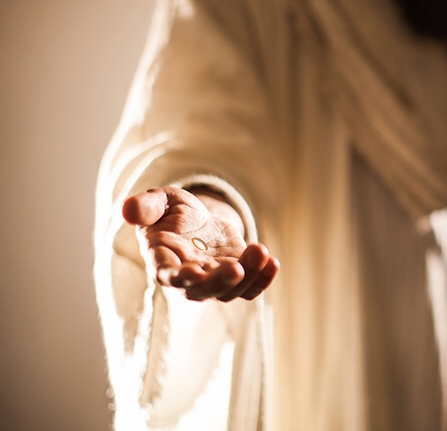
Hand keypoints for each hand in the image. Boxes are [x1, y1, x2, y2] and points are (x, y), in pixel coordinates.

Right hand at [122, 187, 278, 301]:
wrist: (196, 220)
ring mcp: (214, 281)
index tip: (195, 273)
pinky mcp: (237, 276)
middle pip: (204, 290)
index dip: (181, 277)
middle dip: (220, 282)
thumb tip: (128, 209)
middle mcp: (188, 279)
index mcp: (162, 262)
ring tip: (261, 252)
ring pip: (231, 290)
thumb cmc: (170, 212)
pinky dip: (263, 279)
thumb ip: (145, 206)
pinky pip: (251, 286)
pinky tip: (273, 263)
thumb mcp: (159, 201)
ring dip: (249, 275)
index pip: (169, 276)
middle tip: (236, 269)